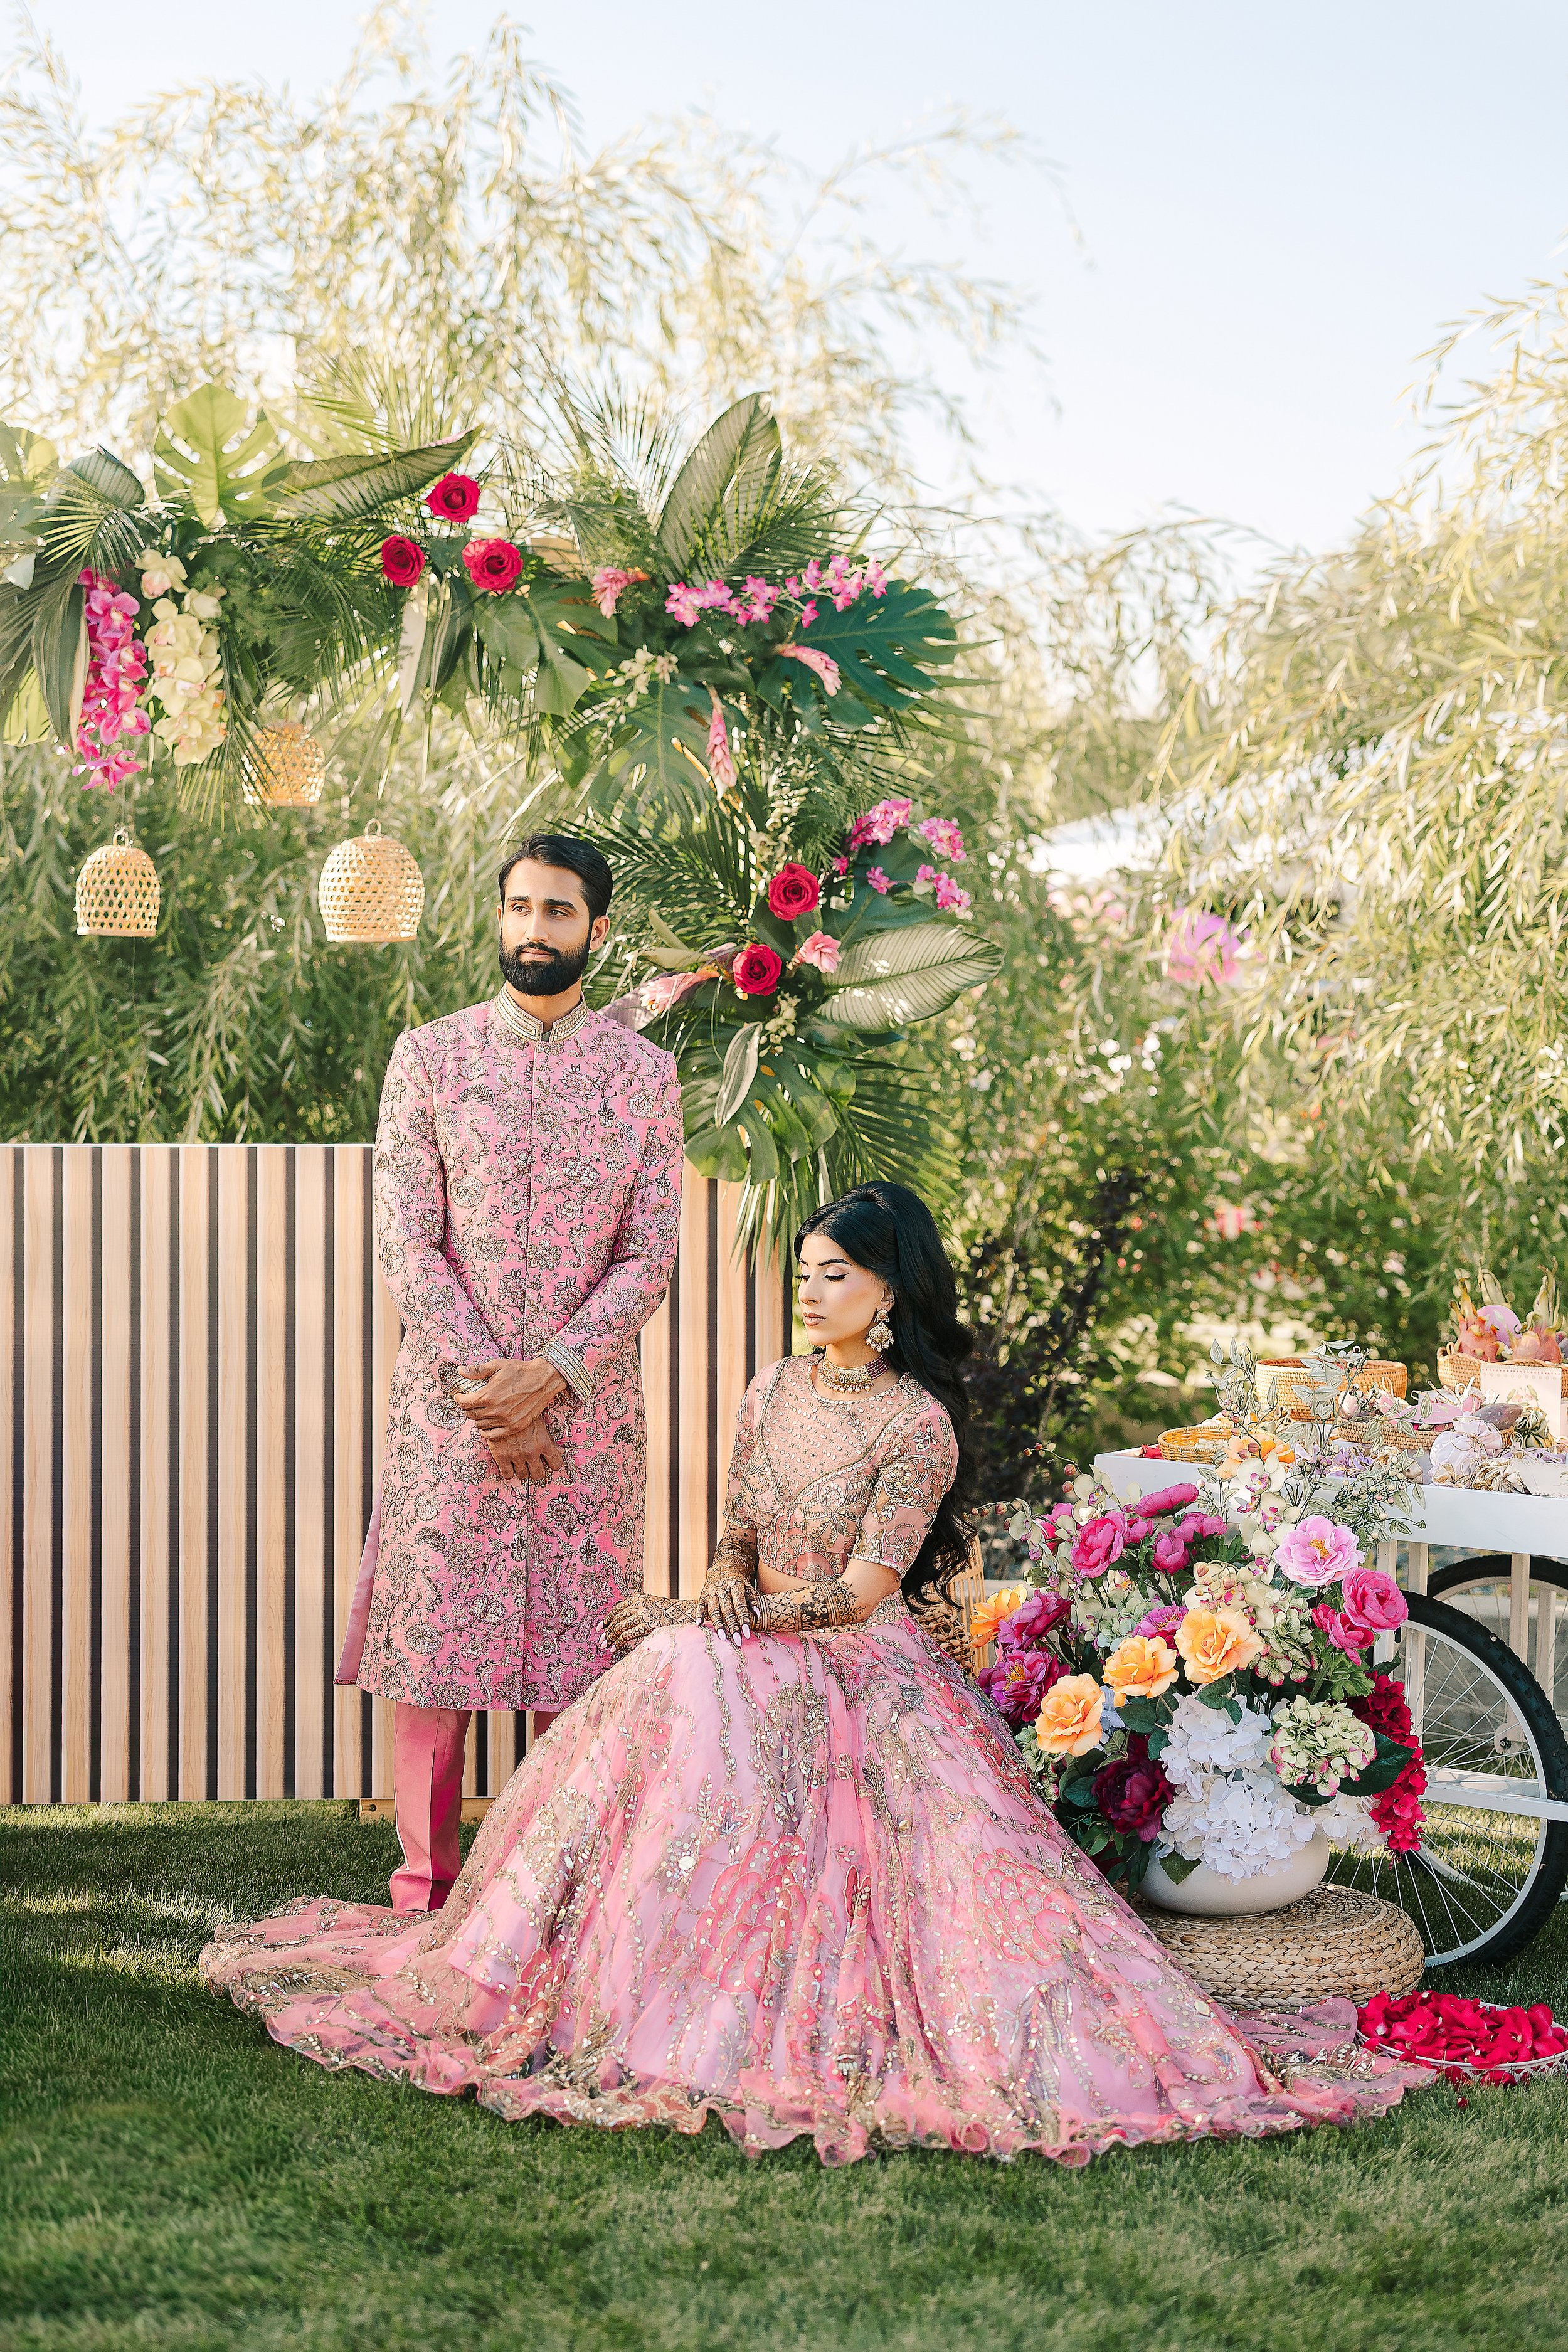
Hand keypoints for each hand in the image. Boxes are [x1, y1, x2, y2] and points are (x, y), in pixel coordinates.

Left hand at [454, 1357, 568, 1446]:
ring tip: (480, 1410)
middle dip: (467, 1407)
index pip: (464, 1403)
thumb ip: (477, 1370)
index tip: (460, 1395)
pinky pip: (493, 1435)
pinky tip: (486, 1425)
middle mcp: (495, 1411)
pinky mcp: (514, 1426)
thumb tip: (460, 1370)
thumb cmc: (520, 1371)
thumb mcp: (497, 1366)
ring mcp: (505, 1420)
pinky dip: (486, 1432)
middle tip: (471, 1402)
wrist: (543, 1380)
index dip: (460, 1399)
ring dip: (477, 1418)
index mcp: (488, 1395)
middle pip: (471, 1414)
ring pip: (480, 1424)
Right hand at [483, 1419, 564, 1482]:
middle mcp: (531, 1452)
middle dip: (537, 1470)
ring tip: (520, 1462)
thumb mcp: (540, 1422)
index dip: (553, 1464)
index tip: (548, 1461)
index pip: (556, 1464)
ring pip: (523, 1476)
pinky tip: (509, 1464)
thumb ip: (550, 1440)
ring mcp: (516, 1455)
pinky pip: (507, 1474)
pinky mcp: (501, 1456)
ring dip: (522, 1470)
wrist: (501, 1406)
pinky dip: (508, 1471)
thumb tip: (561, 1451)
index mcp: (544, 1443)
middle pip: (539, 1474)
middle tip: (533, 1463)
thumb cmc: (521, 1411)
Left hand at [602, 1593, 699, 1655]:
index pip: (617, 1608)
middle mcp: (637, 1604)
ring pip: (619, 1627)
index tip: (600, 1627)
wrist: (685, 1613)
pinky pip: (626, 1635)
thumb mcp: (651, 1606)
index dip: (607, 1618)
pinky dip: (618, 1642)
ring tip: (604, 1646)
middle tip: (600, 1640)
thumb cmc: (669, 1613)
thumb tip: (624, 1624)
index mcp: (638, 1598)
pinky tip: (614, 1649)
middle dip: (606, 1631)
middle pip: (616, 1619)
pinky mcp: (645, 1625)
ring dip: (610, 1638)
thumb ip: (638, 1611)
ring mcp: (641, 1614)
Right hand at [698, 1572, 754, 1643]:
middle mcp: (723, 1588)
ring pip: (714, 1609)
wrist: (724, 1567)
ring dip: (718, 1624)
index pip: (740, 1605)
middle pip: (727, 1610)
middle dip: (732, 1626)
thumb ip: (753, 1600)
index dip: (743, 1620)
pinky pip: (700, 1605)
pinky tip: (699, 1624)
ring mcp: (712, 1591)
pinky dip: (699, 1614)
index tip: (746, 1634)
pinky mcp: (703, 1593)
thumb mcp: (748, 1587)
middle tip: (737, 1641)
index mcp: (736, 1585)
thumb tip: (757, 1615)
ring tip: (723, 1638)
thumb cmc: (738, 1582)